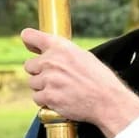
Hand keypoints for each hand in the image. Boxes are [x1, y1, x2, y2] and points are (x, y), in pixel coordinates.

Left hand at [22, 28, 138, 137]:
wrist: (109, 101)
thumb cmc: (100, 80)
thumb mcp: (84, 57)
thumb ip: (64, 53)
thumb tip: (50, 53)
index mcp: (61, 47)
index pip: (30, 36)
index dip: (29, 41)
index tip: (32, 47)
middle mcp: (52, 61)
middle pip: (29, 65)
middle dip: (40, 72)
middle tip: (57, 79)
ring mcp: (48, 79)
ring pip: (33, 83)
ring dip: (44, 88)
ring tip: (63, 90)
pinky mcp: (48, 96)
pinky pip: (37, 98)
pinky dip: (47, 101)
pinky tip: (62, 99)